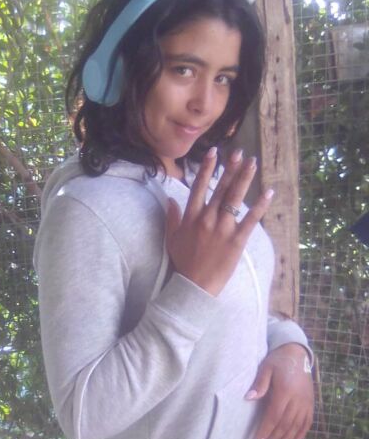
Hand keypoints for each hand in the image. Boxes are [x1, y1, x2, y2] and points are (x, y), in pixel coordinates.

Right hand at [165, 147, 273, 296]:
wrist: (194, 285)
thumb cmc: (183, 263)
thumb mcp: (172, 238)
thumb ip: (172, 217)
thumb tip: (170, 199)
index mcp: (191, 217)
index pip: (199, 187)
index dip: (206, 168)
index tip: (214, 153)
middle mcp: (207, 219)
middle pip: (220, 188)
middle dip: (230, 168)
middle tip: (239, 152)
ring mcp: (222, 229)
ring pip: (235, 198)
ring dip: (244, 178)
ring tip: (252, 163)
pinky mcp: (236, 240)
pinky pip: (251, 219)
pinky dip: (261, 205)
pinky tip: (269, 192)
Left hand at [246, 343, 314, 438]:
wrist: (297, 353)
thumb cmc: (277, 360)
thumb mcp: (266, 368)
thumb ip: (259, 384)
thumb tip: (248, 398)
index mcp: (285, 392)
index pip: (274, 416)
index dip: (266, 431)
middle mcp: (297, 400)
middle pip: (285, 425)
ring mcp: (306, 402)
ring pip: (296, 426)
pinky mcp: (311, 403)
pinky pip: (307, 422)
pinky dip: (302, 434)